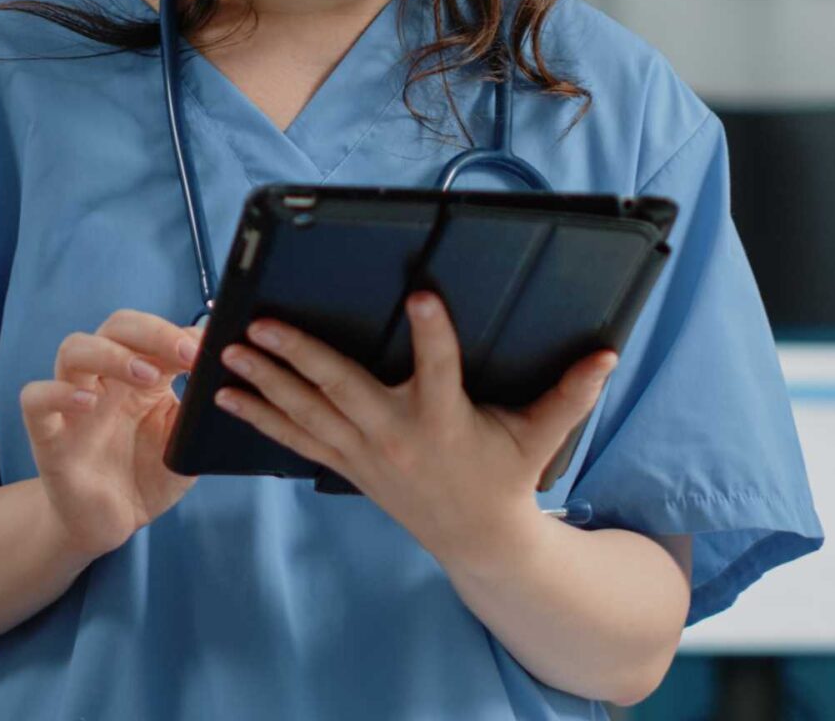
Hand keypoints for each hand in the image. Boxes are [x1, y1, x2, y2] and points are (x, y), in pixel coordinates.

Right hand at [20, 309, 205, 559]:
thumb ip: (199, 407)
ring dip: (112, 354)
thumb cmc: (148, 476)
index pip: (153, 332)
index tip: (210, 349)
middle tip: (186, 354)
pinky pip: (35, 399)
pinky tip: (86, 402)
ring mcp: (73, 404)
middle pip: (115, 327)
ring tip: (147, 377)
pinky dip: (57, 393)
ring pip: (73, 349)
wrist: (112, 524)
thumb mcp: (184, 441)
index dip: (180, 333)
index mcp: (140, 375)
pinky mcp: (48, 435)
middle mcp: (105, 380)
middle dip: (152, 332)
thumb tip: (225, 368)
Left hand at [212, 291, 616, 574]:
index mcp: (446, 419)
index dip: (435, 331)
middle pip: (343, 389)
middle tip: (262, 325)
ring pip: (307, 413)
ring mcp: (366, 454)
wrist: (477, 542)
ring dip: (265, 383)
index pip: (441, 368)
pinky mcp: (347, 465)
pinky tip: (226, 397)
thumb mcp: (540, 437)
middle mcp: (398, 436)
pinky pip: (296, 440)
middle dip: (300, 356)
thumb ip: (570, 394)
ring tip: (228, 352)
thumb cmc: (506, 477)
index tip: (423, 293)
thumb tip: (607, 353)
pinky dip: (261, 418)